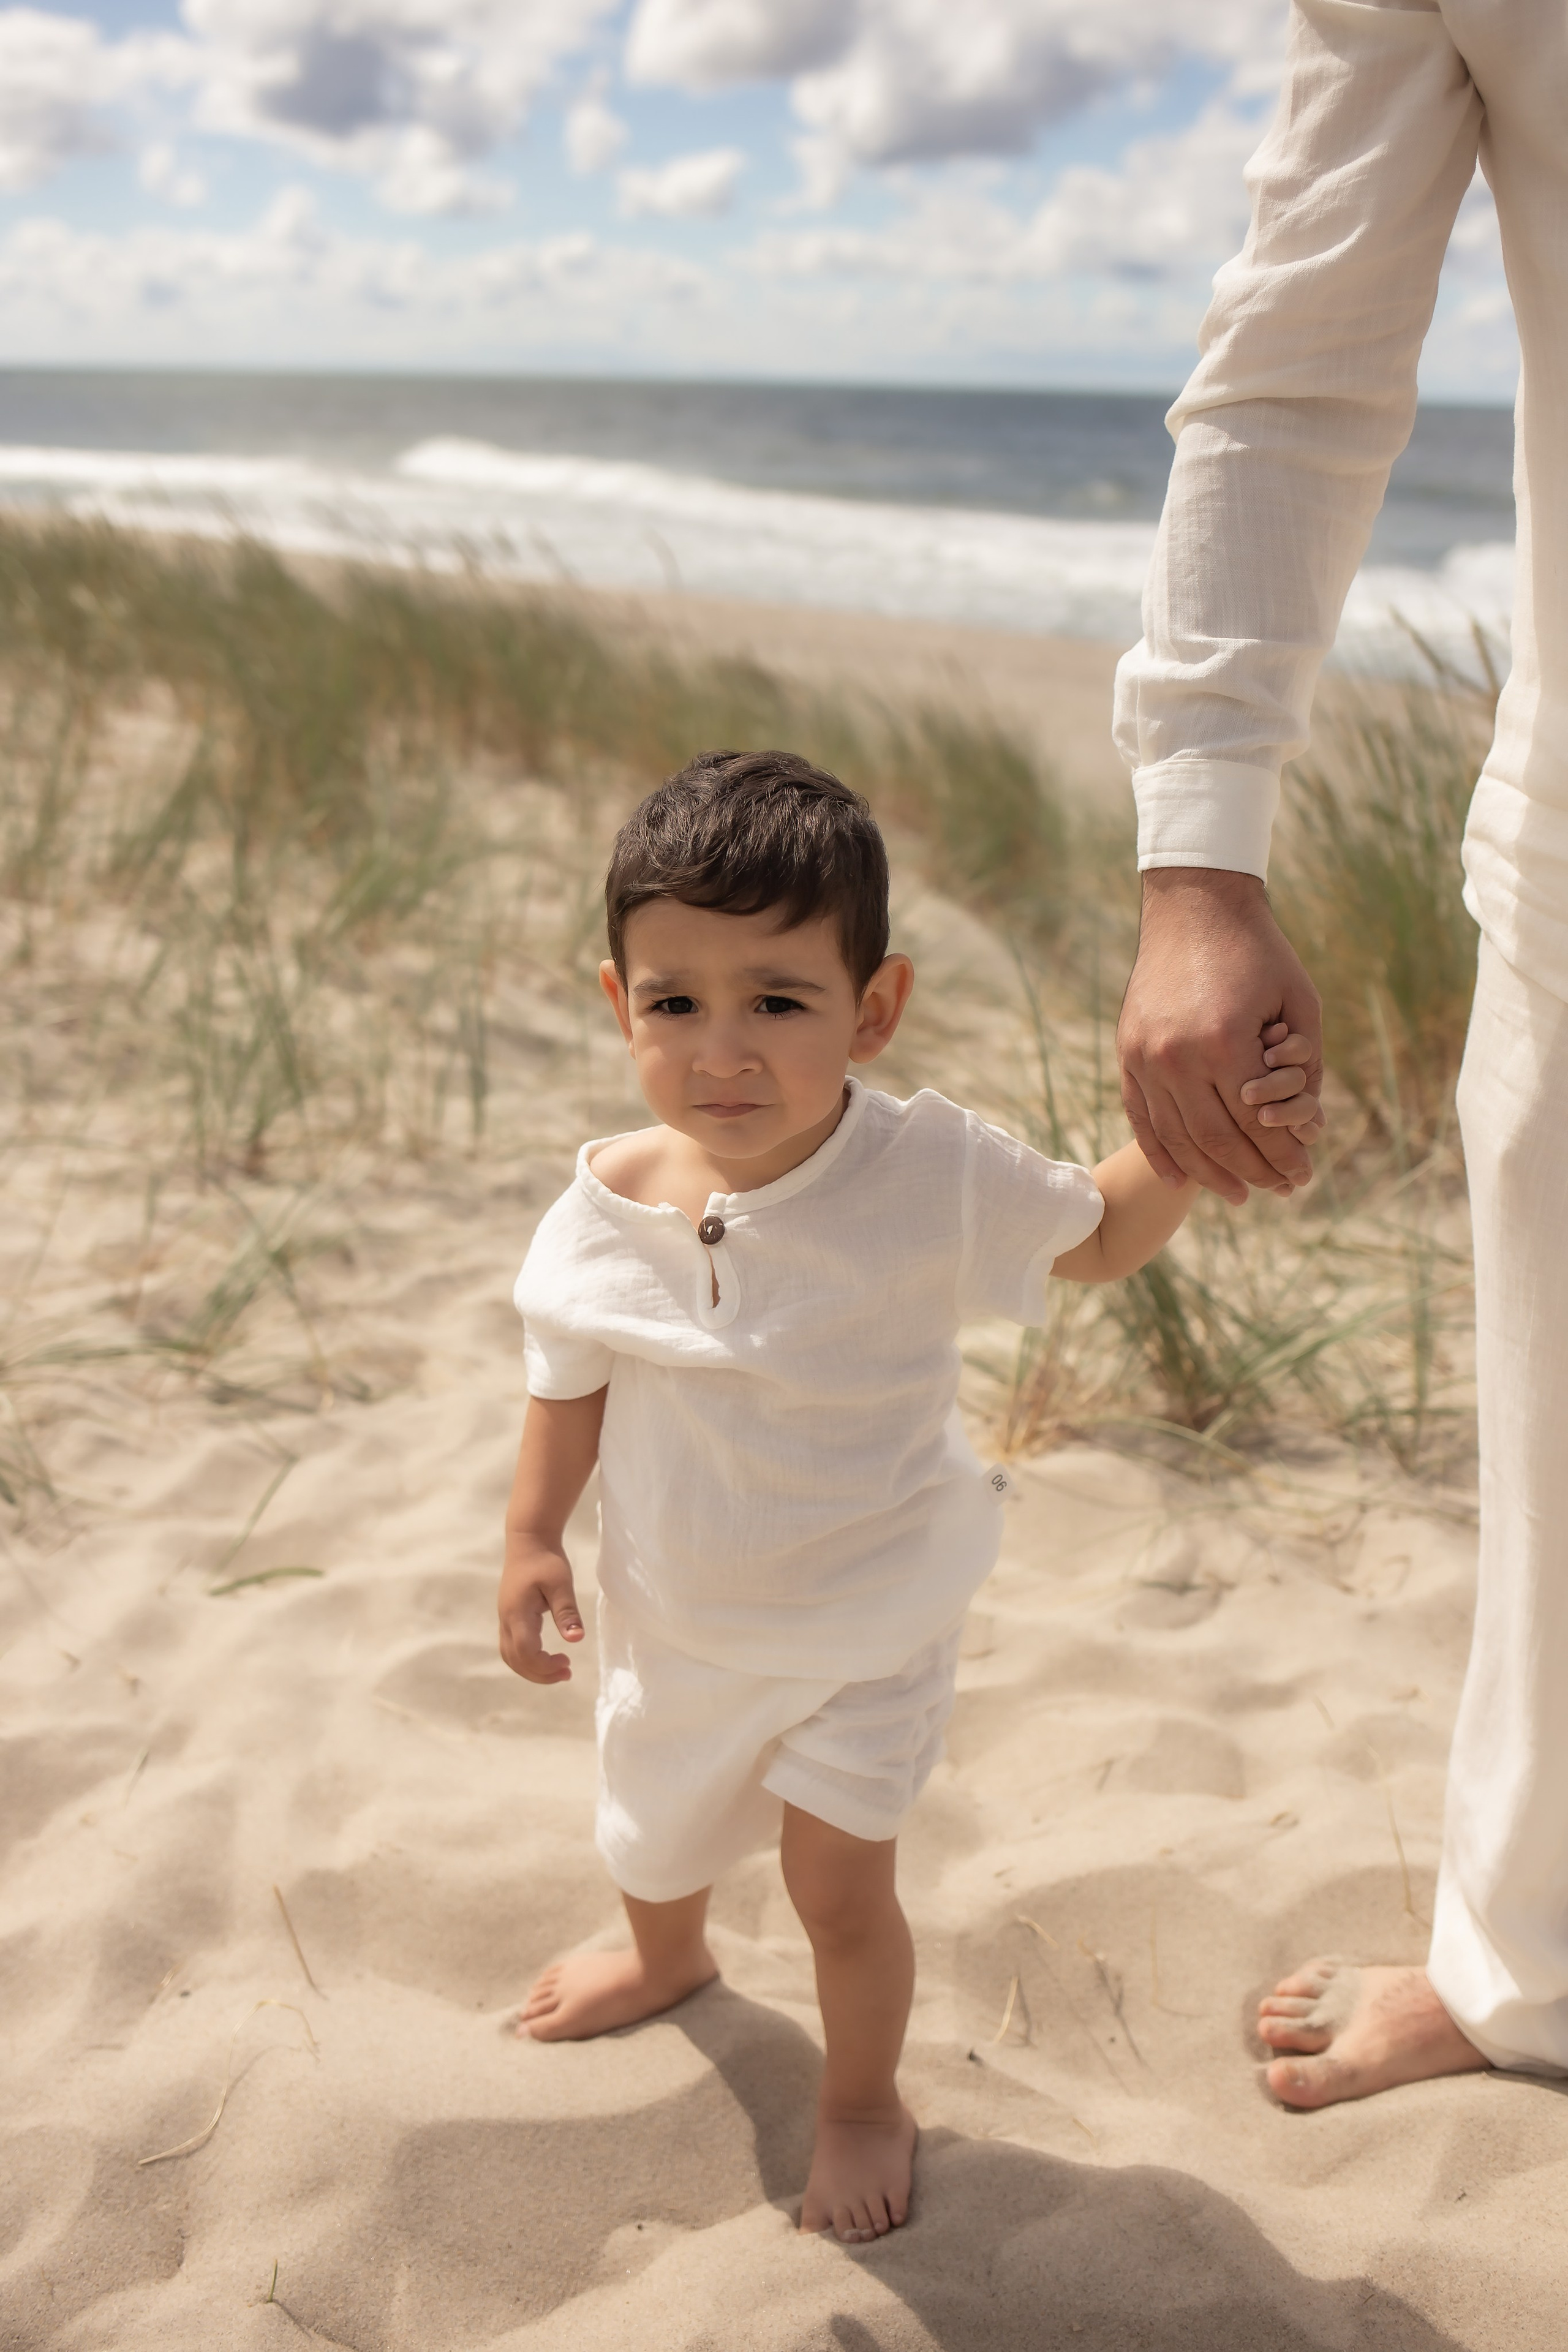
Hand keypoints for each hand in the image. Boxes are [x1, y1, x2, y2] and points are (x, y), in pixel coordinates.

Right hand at [498, 1540, 584, 1683]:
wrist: (528, 1541)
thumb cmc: (546, 1560)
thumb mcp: (561, 1583)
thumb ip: (566, 1612)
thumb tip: (576, 1640)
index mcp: (518, 1613)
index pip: (525, 1652)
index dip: (544, 1665)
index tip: (568, 1663)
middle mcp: (507, 1619)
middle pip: (515, 1660)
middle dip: (539, 1674)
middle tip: (567, 1674)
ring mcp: (505, 1619)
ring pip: (510, 1656)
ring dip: (532, 1669)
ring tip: (558, 1670)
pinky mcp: (509, 1617)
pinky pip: (511, 1647)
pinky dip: (527, 1659)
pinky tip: (545, 1658)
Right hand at [1118, 870, 1323, 1205]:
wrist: (1195, 907)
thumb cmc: (1258, 952)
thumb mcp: (1300, 1002)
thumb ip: (1305, 1064)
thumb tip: (1306, 1127)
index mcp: (1226, 1043)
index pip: (1256, 1124)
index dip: (1283, 1156)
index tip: (1303, 1176)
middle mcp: (1179, 1057)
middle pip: (1216, 1140)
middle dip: (1252, 1172)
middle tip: (1278, 1190)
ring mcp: (1146, 1056)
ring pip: (1177, 1137)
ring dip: (1208, 1173)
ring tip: (1237, 1194)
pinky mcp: (1127, 1051)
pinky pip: (1140, 1117)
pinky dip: (1161, 1152)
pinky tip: (1181, 1178)